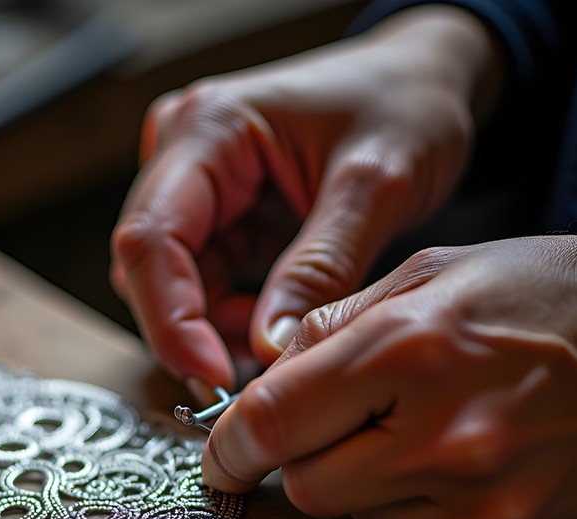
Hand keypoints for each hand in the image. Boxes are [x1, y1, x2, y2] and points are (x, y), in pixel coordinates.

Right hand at [110, 6, 500, 393]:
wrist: (427, 77)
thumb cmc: (405, 102)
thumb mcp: (375, 185)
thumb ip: (319, 268)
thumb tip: (268, 350)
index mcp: (209, 127)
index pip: (151, 236)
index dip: (170, 317)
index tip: (211, 375)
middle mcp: (185, 151)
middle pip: (149, 264)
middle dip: (189, 329)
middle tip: (241, 382)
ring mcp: (198, 181)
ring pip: (172, 280)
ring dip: (211, 326)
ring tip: (275, 346)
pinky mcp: (219, 210)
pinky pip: (202, 278)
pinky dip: (229, 314)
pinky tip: (271, 324)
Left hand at [202, 235, 576, 518]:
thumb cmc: (552, 297)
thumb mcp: (435, 273)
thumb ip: (336, 324)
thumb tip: (266, 372)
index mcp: (411, 351)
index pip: (274, 420)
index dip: (230, 443)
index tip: (223, 454)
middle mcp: (446, 438)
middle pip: (307, 488)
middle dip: (303, 461)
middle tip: (339, 428)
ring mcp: (487, 505)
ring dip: (366, 487)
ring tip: (421, 436)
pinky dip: (422, 514)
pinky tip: (465, 468)